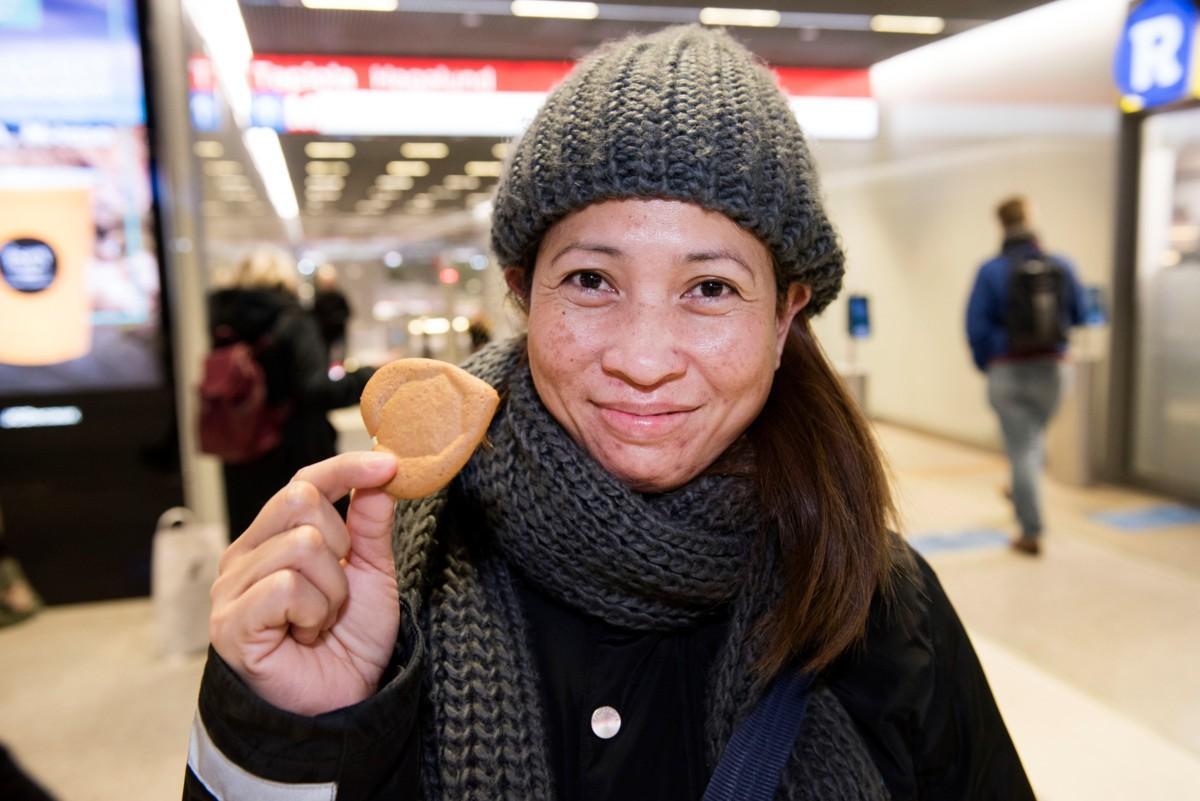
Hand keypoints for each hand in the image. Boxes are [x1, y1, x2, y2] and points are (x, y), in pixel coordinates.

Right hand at [209, 451, 399, 714]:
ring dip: (332, 591)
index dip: (347, 467)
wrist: (339, 706)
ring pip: (301, 545)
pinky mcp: (230, 622)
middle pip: (300, 499)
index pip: (304, 480)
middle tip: (339, 591)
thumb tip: (380, 478)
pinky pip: (286, 586)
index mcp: (275, 538)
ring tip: (321, 622)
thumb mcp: (373, 576)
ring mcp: (232, 588)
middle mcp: (246, 555)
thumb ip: (371, 528)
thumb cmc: (349, 644)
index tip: (390, 464)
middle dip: (341, 545)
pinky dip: (313, 612)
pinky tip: (304, 635)